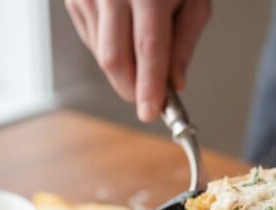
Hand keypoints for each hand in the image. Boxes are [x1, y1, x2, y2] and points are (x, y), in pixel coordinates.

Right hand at [65, 0, 210, 121]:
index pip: (148, 49)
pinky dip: (110, 48)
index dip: (149, 86)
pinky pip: (90, 39)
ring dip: (124, 67)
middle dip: (132, 88)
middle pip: (115, 59)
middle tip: (149, 98)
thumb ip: (184, 42)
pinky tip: (123, 32)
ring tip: (142, 43)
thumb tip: (175, 83)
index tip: (150, 112)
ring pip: (101, 54)